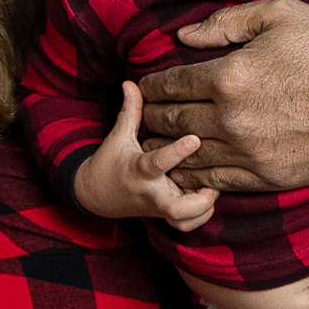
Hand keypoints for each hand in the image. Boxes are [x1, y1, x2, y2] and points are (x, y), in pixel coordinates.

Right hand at [76, 82, 220, 231]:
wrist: (97, 196)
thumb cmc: (111, 162)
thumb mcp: (118, 136)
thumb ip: (131, 111)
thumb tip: (131, 83)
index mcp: (139, 170)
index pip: (158, 163)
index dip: (177, 152)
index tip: (196, 139)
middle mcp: (151, 192)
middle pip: (176, 209)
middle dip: (199, 201)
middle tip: (210, 185)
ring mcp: (159, 208)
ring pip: (184, 221)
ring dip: (203, 209)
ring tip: (211, 188)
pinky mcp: (165, 216)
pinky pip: (186, 225)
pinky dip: (200, 216)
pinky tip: (206, 197)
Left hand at [141, 0, 308, 192]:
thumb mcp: (279, 14)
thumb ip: (226, 23)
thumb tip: (183, 36)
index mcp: (231, 75)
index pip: (171, 84)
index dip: (150, 86)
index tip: (142, 87)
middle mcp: (234, 118)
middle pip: (173, 121)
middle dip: (149, 117)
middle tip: (138, 115)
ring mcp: (251, 153)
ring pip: (190, 155)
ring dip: (166, 149)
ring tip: (153, 143)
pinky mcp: (270, 178)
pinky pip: (218, 182)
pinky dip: (195, 176)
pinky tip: (186, 169)